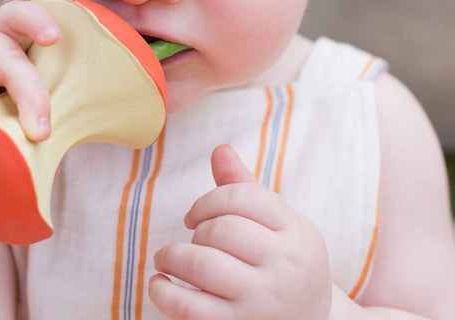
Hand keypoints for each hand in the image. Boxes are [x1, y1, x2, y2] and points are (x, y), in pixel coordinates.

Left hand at [150, 144, 332, 319]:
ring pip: (204, 264)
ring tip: (166, 258)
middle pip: (222, 228)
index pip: (244, 196)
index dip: (208, 200)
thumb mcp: (279, 224)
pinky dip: (164, 293)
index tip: (194, 215)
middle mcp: (285, 265)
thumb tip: (219, 149)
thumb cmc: (284, 262)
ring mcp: (263, 300)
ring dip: (173, 256)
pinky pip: (191, 308)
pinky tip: (159, 283)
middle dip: (197, 230)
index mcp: (296, 231)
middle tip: (194, 240)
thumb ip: (245, 188)